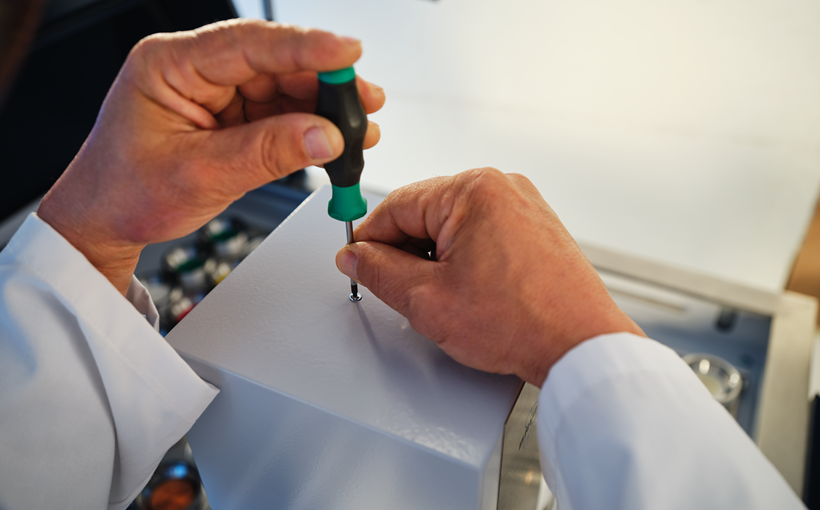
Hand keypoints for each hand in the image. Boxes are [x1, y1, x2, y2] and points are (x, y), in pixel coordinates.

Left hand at [38, 19, 384, 294]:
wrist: (105, 222)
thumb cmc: (125, 192)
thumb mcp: (198, 174)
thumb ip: (265, 153)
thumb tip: (324, 136)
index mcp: (170, 65)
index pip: (247, 44)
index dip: (303, 45)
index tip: (347, 52)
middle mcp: (197, 72)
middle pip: (274, 63)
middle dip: (325, 82)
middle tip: (364, 101)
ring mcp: (218, 95)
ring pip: (284, 89)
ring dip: (324, 108)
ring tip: (360, 127)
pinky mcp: (233, 119)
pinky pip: (281, 116)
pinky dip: (311, 130)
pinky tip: (337, 139)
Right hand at [335, 169, 644, 386]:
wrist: (582, 347)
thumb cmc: (522, 322)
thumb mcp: (427, 301)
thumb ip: (379, 272)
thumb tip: (356, 256)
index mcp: (473, 190)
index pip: (396, 205)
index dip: (369, 238)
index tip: (357, 261)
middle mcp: (502, 187)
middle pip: (425, 212)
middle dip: (406, 252)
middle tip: (399, 290)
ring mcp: (523, 206)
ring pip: (453, 225)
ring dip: (435, 257)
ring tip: (443, 299)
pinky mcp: (536, 227)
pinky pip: (482, 233)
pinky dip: (464, 258)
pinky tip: (468, 292)